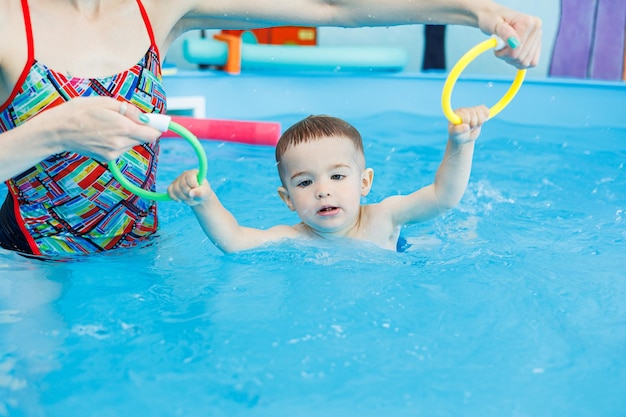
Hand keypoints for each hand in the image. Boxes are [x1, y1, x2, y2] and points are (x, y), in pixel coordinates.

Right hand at [42, 96, 161, 161]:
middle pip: (143, 139)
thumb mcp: (106, 102)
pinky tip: (104, 133)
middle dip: (141, 128)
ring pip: (132, 144)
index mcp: (122, 128)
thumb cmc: (79, 111)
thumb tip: (147, 117)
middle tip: (129, 118)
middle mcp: (120, 144)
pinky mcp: (107, 158)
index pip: (152, 134)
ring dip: (129, 135)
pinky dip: (119, 141)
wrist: (57, 131)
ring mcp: (113, 153)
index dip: (157, 127)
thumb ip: (130, 111)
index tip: (157, 121)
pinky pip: (121, 149)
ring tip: (110, 124)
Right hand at [167, 169, 210, 205]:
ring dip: (182, 197)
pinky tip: (179, 200)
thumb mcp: (205, 194)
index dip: (193, 185)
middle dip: (188, 194)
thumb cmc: (203, 193)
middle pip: (182, 185)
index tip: (197, 188)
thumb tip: (191, 193)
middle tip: (193, 197)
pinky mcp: (172, 186)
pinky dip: (174, 197)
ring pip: (175, 189)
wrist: (198, 197)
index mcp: (194, 173)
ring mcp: (177, 180)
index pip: (190, 177)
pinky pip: (169, 191)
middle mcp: (185, 174)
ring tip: (189, 199)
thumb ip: (200, 193)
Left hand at [448, 105, 488, 143]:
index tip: (465, 127)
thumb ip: (458, 130)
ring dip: (479, 122)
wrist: (464, 137)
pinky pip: (484, 109)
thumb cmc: (457, 135)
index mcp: (455, 113)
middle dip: (473, 123)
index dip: (467, 121)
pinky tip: (483, 120)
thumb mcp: (455, 134)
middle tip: (469, 128)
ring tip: (474, 126)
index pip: (464, 113)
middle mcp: (463, 110)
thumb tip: (466, 126)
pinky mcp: (478, 111)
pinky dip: (486, 115)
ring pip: (480, 111)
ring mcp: (471, 110)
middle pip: (473, 113)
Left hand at [479, 9, 541, 68]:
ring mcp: (538, 37)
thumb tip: (514, 43)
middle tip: (500, 46)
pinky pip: (531, 63)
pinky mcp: (537, 46)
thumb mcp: (493, 24)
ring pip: (525, 62)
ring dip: (511, 59)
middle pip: (521, 58)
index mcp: (528, 22)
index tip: (496, 43)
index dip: (502, 52)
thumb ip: (504, 33)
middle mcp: (536, 29)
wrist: (494, 17)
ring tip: (505, 48)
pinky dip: (519, 61)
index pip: (516, 49)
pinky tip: (512, 53)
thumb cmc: (492, 19)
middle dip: (506, 56)